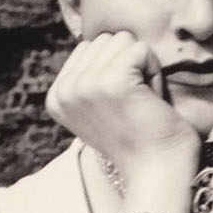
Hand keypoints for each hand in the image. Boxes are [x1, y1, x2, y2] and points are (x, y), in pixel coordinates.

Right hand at [46, 31, 200, 186]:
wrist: (156, 173)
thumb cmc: (138, 140)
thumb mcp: (98, 108)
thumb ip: (88, 78)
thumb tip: (96, 41)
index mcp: (56, 96)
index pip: (90, 46)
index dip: (116, 70)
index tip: (120, 106)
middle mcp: (65, 90)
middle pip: (106, 39)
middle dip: (129, 66)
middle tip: (135, 104)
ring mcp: (86, 85)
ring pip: (124, 40)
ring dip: (143, 69)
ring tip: (142, 102)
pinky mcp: (112, 80)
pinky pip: (142, 49)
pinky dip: (155, 72)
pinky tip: (151, 100)